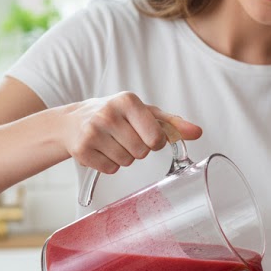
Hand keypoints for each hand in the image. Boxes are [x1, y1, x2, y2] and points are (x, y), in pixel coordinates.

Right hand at [60, 92, 202, 173]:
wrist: (72, 122)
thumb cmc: (115, 116)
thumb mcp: (143, 113)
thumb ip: (172, 124)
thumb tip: (197, 132)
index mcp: (128, 101)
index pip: (156, 138)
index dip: (156, 141)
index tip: (147, 134)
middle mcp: (108, 113)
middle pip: (142, 152)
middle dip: (138, 149)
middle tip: (125, 138)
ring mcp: (93, 132)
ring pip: (126, 162)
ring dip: (124, 157)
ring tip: (112, 143)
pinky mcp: (82, 150)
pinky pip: (110, 169)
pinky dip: (109, 164)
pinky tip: (101, 151)